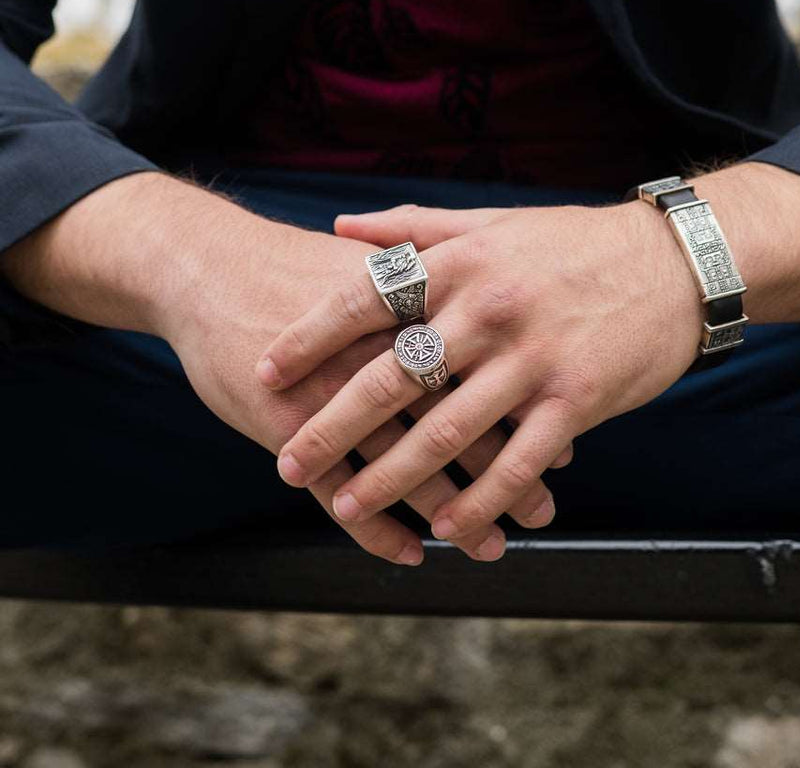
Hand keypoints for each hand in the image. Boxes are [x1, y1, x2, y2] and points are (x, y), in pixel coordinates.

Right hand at [1, 173, 560, 563]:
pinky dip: (375, 531)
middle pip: (455, 424)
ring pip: (405, 468)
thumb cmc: (300, 270)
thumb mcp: (374, 267)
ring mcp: (330, 396)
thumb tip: (492, 322)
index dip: (526, 412)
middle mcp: (377, 355)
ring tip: (492, 547)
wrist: (209, 267)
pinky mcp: (286, 429)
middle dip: (505, 475)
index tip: (566, 445)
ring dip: (453, 515)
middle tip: (544, 511)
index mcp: (408, 312)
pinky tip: (409, 555)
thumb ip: (434, 294)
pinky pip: (338, 493)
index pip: (482, 372)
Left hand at [259, 199, 703, 546]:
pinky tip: (447, 527)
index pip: (365, 300)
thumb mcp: (490, 223)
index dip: (307, 337)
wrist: (671, 263)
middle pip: (393, 377)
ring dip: (393, 477)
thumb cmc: (570, 245)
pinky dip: (480, 499)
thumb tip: (339, 228)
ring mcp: (533, 358)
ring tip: (347, 508)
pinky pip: (519, 461)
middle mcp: (488, 311)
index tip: (263, 372)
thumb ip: (413, 227)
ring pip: (449, 430)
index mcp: (460, 265)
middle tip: (287, 463)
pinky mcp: (576, 400)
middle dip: (332, 426)